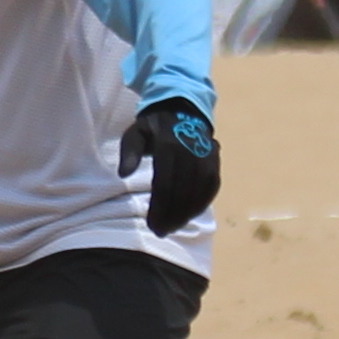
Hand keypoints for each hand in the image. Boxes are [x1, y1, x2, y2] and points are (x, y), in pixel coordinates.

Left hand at [120, 98, 219, 235]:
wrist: (183, 106)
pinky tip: (191, 214)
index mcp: (168, 144)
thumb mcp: (135, 132)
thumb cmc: (154, 126)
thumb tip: (123, 174)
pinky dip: (203, 202)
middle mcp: (190, 150)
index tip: (152, 225)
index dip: (159, 208)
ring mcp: (206, 154)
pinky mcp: (215, 159)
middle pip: (183, 190)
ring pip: (200, 190)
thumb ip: (129, 152)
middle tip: (162, 231)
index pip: (164, 183)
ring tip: (174, 227)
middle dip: (172, 215)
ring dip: (188, 212)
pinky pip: (212, 185)